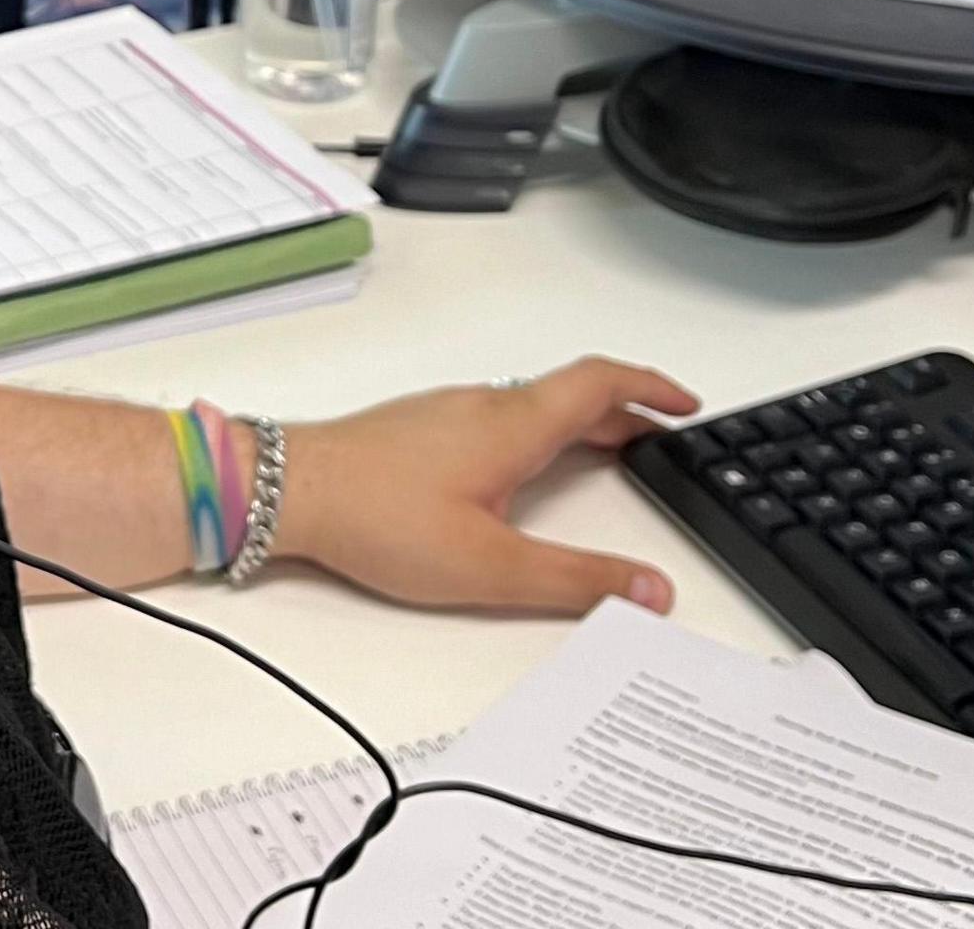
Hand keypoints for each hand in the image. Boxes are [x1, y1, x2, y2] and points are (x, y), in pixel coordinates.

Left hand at [269, 357, 699, 613]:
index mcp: (515, 423)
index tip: (687, 404)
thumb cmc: (375, 516)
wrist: (285, 491)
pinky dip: (538, 434)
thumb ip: (576, 582)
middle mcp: (484, 406)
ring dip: (581, 424)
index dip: (654, 388)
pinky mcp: (418, 430)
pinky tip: (525, 472)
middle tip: (664, 442)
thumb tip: (648, 591)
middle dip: (627, 416)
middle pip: (574, 395)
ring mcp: (447, 413)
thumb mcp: (491, 566)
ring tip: (609, 456)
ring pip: (533, 405)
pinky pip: (498, 418)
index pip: (603, 382)